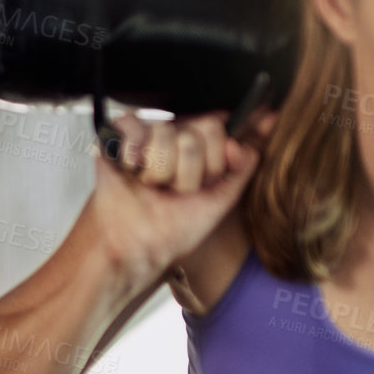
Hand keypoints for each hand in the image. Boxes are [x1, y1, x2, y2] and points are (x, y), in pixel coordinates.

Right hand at [88, 108, 276, 277]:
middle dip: (189, 171)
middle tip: (174, 190)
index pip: (218, 128)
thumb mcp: (221, 200)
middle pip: (197, 132)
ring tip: (151, 186)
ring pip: (167, 133)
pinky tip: (132, 171)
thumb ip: (244, 167)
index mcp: (200, 148)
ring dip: (160, 171)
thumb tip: (254, 134)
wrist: (138, 248)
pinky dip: (132, 153)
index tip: (205, 184)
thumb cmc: (173, 229)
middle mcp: (176, 137)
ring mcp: (149, 135)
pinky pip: (133, 125)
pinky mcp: (119, 137)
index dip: (214, 160)